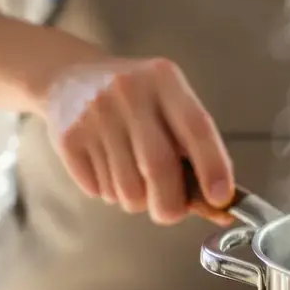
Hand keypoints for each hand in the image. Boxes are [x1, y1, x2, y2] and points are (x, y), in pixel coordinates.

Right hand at [41, 56, 234, 225]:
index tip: (221, 200)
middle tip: (172, 211)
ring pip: (128, 190)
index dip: (214, 168)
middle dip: (171, 204)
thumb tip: (221, 205)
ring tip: (134, 178)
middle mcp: (129, 92)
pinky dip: (111, 193)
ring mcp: (95, 114)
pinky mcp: (69, 138)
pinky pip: (100, 192)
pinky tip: (108, 167)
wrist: (68, 77)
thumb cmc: (134, 99)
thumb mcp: (168, 102)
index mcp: (164, 79)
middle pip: (158, 167)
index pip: (197, 127)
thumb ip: (193, 147)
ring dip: (138, 201)